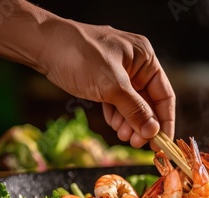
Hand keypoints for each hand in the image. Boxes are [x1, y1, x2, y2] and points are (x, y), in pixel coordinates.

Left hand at [39, 20, 175, 148]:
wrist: (43, 45)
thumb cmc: (80, 56)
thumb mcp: (112, 86)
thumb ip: (135, 110)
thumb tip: (152, 132)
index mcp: (145, 58)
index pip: (164, 94)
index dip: (165, 120)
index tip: (163, 142)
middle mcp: (136, 65)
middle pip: (148, 102)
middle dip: (144, 124)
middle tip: (138, 143)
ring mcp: (119, 73)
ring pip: (132, 104)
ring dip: (130, 122)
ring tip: (123, 136)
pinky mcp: (104, 80)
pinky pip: (117, 102)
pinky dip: (117, 115)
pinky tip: (114, 125)